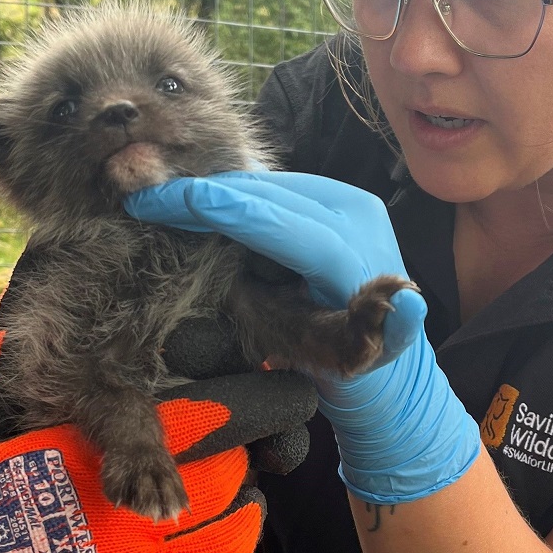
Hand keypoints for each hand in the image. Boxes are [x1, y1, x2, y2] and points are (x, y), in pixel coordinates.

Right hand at [126, 171, 479, 503]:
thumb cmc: (353, 369)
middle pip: (266, 192)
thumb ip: (369, 329)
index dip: (218, 208)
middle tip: (144, 196)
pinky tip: (196, 199)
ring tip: (162, 197)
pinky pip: (275, 188)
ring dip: (215, 191)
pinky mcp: (335, 196)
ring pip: (267, 183)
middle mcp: (358, 213)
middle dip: (205, 192)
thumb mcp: (352, 359)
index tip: (164, 201)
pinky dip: (235, 195)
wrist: (385, 361)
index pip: (278, 220)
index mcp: (357, 252)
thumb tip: (407, 296)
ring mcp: (347, 198)